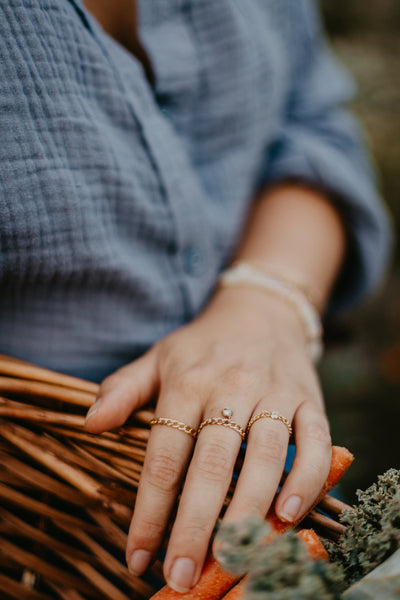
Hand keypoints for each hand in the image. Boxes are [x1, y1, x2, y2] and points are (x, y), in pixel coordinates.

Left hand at [85, 286, 331, 592]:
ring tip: (230, 559)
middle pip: (211, 464)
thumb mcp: (158, 358)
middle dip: (194, 525)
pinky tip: (288, 514)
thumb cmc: (203, 346)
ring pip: (263, 457)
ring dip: (247, 513)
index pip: (164, 455)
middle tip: (181, 575)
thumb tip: (90, 424)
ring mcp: (274, 393)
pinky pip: (314, 442)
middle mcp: (231, 387)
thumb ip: (123, 389)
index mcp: (187, 382)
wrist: (261, 313)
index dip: (149, 510)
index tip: (136, 556)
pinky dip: (305, 478)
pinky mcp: (310, 400)